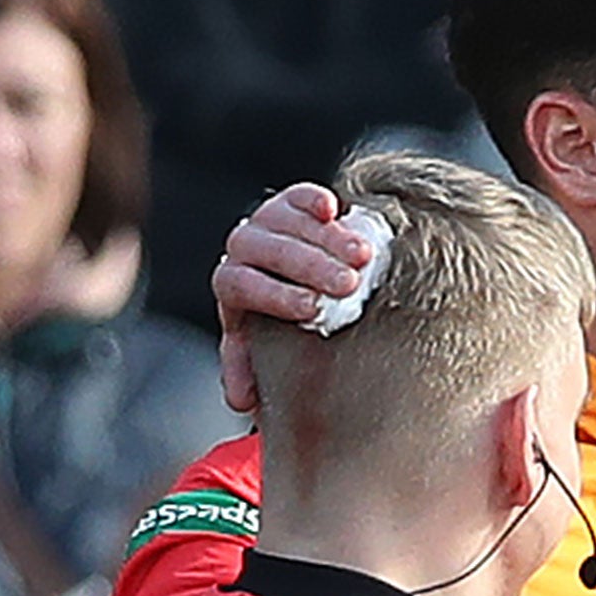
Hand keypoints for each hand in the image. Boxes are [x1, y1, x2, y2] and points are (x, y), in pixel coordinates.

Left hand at [209, 183, 378, 410]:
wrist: (293, 281)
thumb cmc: (279, 324)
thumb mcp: (261, 349)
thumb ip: (249, 370)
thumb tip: (242, 400)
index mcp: (231, 286)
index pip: (242, 285)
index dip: (275, 296)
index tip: (312, 310)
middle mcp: (242, 248)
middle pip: (269, 250)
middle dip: (311, 266)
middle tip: (349, 283)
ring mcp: (265, 220)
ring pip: (288, 221)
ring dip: (328, 238)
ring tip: (364, 257)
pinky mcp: (290, 201)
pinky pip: (298, 195)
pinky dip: (314, 201)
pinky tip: (337, 210)